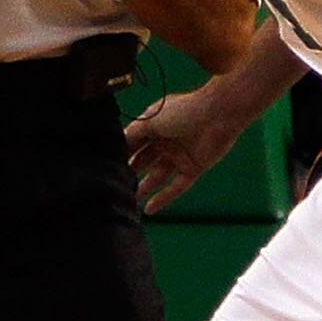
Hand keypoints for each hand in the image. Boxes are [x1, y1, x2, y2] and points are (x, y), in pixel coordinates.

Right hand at [124, 80, 252, 214]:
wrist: (217, 115)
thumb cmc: (182, 111)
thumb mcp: (150, 119)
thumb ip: (133, 133)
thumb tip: (117, 144)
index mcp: (153, 126)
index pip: (132, 143)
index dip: (120, 154)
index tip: (104, 168)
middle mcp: (164, 141)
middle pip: (143, 161)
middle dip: (129, 172)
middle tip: (114, 187)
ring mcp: (178, 156)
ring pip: (157, 176)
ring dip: (144, 188)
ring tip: (128, 201)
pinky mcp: (192, 168)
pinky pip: (176, 186)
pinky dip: (163, 198)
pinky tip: (149, 209)